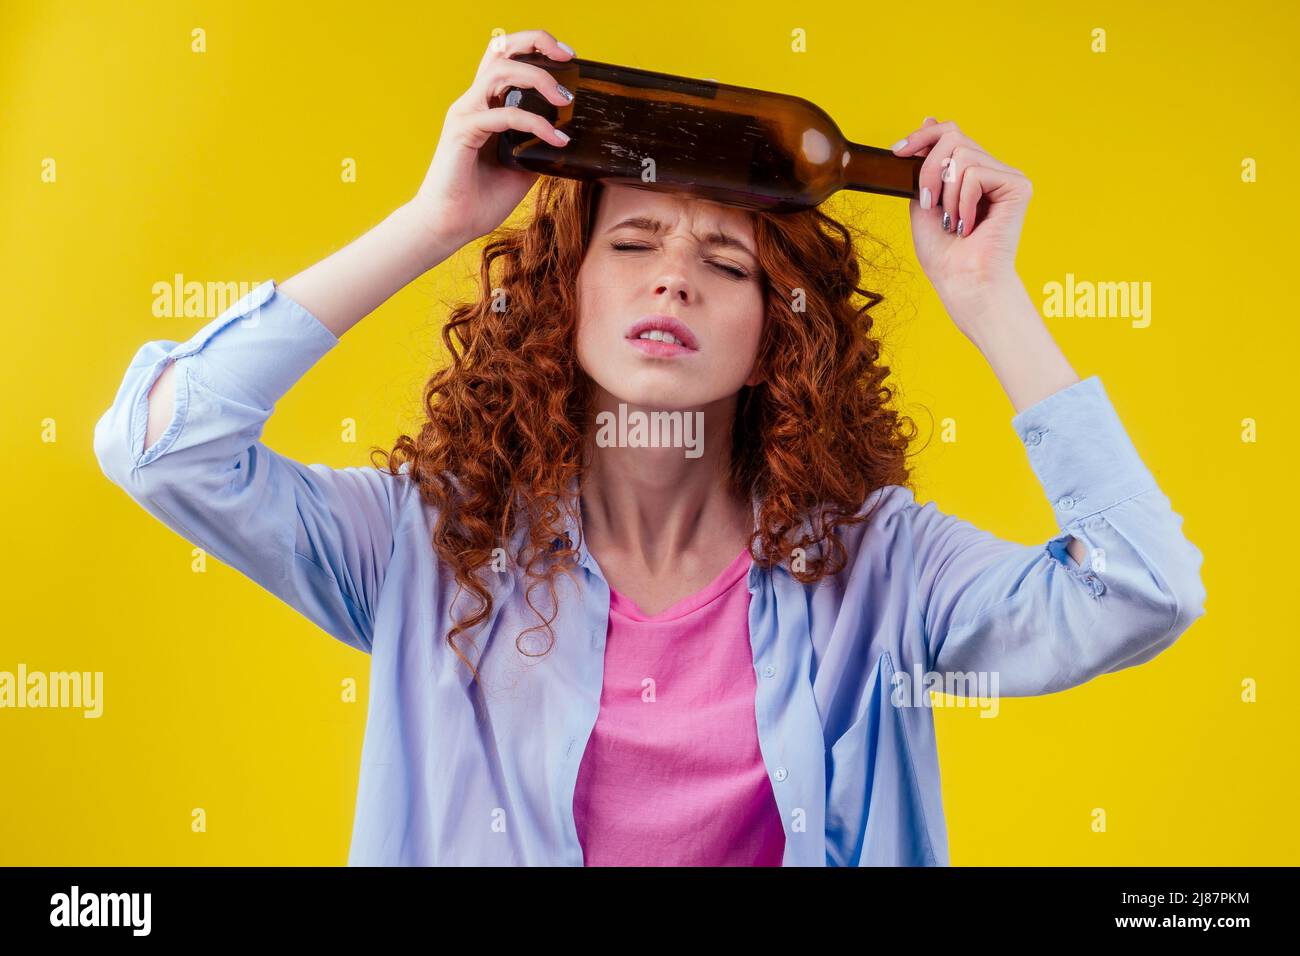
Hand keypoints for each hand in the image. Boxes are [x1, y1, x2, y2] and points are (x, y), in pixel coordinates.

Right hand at [411, 29, 576, 249]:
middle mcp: (473, 102)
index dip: (535, 48)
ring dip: (538, 80)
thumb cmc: (480, 199)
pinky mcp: (462, 132)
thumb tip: (566, 139)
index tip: (566, 58)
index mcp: (485, 106)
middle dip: (536, 43)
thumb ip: (537, 147)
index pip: (506, 59)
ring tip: (564, 101)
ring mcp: (466, 114)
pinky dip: (535, 124)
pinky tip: (556, 139)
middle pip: (499, 49)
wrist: (450, 226)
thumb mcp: (521, 169)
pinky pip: (503, 115)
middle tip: (568, 57)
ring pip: (501, 71)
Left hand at [890, 118, 1032, 317]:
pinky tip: (968, 224)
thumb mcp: (922, 202)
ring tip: (953, 222)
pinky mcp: (1019, 186)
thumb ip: (924, 166)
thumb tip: (929, 119)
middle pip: (953, 137)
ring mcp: (1007, 176)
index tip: (896, 152)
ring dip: (946, 193)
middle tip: (928, 203)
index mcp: (969, 172)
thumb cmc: (943, 252)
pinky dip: (962, 201)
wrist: (962, 282)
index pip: (949, 133)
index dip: (921, 137)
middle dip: (929, 168)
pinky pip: (976, 173)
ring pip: (962, 156)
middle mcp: (991, 169)